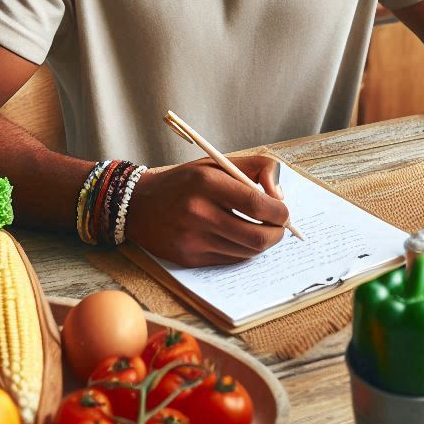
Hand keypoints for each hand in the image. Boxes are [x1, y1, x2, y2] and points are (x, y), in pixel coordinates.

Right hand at [125, 155, 289, 266]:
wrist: (139, 204)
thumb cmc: (186, 181)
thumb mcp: (219, 162)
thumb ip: (258, 168)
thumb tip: (280, 197)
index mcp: (207, 183)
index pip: (257, 204)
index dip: (280, 212)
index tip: (284, 212)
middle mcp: (198, 212)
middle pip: (257, 237)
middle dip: (277, 234)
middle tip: (278, 227)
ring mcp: (192, 239)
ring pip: (246, 252)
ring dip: (260, 244)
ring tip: (258, 229)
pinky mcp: (189, 259)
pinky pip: (230, 261)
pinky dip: (241, 251)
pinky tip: (236, 237)